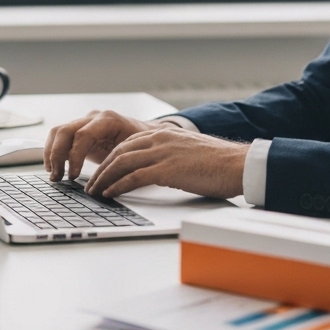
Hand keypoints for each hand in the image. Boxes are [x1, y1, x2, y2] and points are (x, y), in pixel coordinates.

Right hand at [45, 110, 155, 181]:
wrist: (147, 133)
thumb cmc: (144, 144)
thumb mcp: (137, 153)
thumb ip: (122, 165)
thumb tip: (109, 186)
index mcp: (108, 120)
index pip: (83, 135)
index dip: (75, 156)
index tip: (74, 176)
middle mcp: (93, 118)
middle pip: (64, 131)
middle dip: (57, 156)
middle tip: (59, 178)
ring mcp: (85, 123)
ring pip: (58, 133)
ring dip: (51, 154)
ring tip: (54, 176)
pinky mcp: (80, 132)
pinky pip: (60, 138)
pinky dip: (53, 152)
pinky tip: (55, 169)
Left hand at [85, 125, 246, 199]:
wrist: (238, 164)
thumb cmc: (218, 163)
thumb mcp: (189, 153)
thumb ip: (171, 155)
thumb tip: (161, 170)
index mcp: (165, 134)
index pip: (128, 143)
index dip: (111, 158)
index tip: (102, 171)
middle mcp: (160, 139)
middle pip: (119, 152)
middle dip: (102, 170)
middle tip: (91, 184)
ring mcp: (163, 153)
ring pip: (122, 163)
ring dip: (104, 179)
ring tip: (94, 192)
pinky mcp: (167, 169)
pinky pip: (134, 177)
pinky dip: (118, 186)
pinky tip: (110, 194)